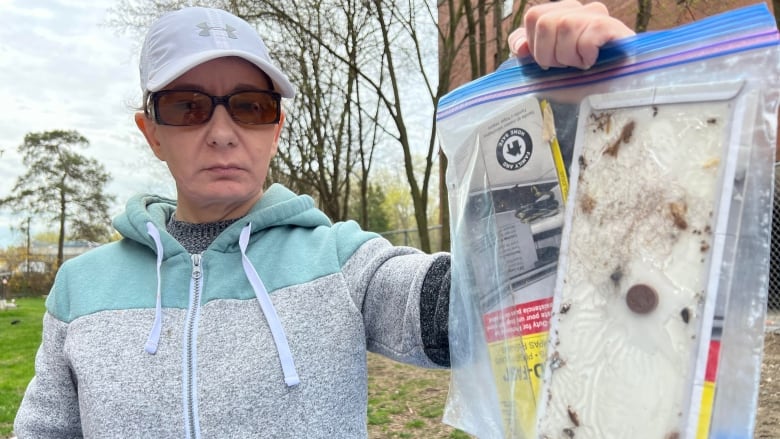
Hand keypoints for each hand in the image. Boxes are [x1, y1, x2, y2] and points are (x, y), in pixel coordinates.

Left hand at [508, 0, 634, 69]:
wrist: (608, 98)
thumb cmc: (575, 80)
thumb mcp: (543, 64)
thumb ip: (526, 49)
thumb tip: (521, 46)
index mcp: (560, 13)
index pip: (533, 16)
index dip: (535, 44)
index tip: (549, 61)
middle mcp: (579, 9)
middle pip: (545, 21)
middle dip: (549, 54)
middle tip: (566, 65)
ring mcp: (597, 16)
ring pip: (566, 26)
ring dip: (569, 56)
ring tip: (581, 65)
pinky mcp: (612, 27)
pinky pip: (587, 36)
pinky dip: (586, 56)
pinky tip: (593, 62)